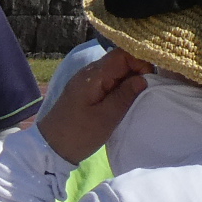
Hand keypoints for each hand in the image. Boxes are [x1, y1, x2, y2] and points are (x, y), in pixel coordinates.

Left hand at [37, 47, 150, 165]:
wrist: (50, 147)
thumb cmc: (78, 134)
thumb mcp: (106, 117)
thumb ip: (125, 96)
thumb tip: (144, 78)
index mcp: (93, 75)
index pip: (122, 54)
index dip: (140, 62)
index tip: (150, 81)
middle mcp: (89, 73)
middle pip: (120, 60)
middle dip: (138, 71)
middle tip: (149, 91)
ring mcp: (87, 81)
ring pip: (116, 71)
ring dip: (130, 80)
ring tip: (140, 96)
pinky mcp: (87, 91)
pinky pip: (109, 81)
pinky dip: (121, 87)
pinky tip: (127, 99)